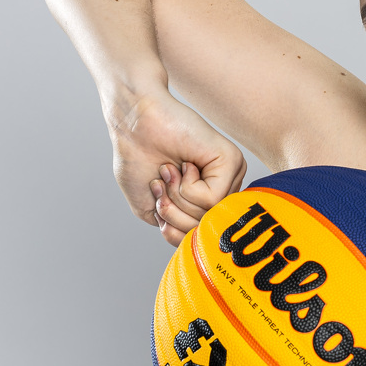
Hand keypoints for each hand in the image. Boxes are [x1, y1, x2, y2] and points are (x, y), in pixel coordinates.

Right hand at [103, 86, 246, 245]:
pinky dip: (187, 186)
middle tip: (162, 182)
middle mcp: (225, 190)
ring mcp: (231, 176)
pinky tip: (184, 164)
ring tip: (170, 170)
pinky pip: (211, 199)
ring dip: (176, 197)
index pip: (198, 239)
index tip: (158, 202)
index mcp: (209, 202)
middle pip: (202, 231)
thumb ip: (177, 232)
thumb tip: (200, 242)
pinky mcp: (232, 161)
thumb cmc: (138, 160)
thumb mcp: (154, 210)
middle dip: (172, 213)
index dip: (172, 230)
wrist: (132, 123)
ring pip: (206, 216)